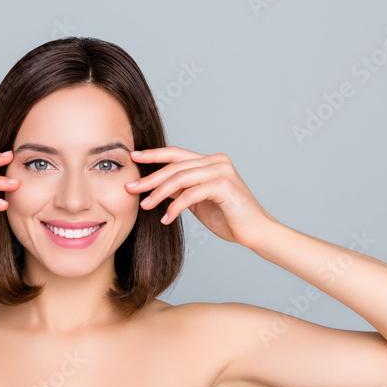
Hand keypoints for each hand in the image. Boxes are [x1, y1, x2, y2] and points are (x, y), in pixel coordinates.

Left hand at [127, 146, 279, 249]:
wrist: (255, 232)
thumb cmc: (229, 218)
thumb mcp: (198, 201)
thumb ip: (182, 190)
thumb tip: (157, 186)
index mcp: (211, 161)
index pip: (177, 154)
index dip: (154, 154)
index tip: (133, 157)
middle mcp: (217, 161)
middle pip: (175, 166)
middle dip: (150, 178)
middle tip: (130, 188)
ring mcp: (222, 171)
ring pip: (181, 178)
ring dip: (159, 193)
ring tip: (145, 206)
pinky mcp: (224, 185)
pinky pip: (191, 194)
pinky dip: (175, 206)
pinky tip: (166, 218)